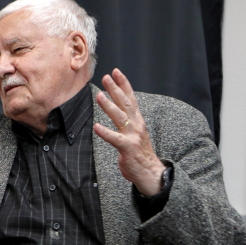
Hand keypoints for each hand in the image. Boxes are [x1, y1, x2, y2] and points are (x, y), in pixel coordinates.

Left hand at [93, 69, 166, 195]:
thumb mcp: (134, 133)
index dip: (124, 84)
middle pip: (126, 103)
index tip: (116, 72)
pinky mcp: (127, 147)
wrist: (150, 172)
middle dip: (116, 89)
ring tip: (99, 95)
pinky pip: (115, 138)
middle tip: (106, 77)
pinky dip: (105, 132)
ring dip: (109, 105)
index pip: (131, 98)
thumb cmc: (139, 153)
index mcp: (137, 120)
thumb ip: (126, 122)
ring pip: (120, 117)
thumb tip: (117, 111)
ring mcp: (132, 135)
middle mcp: (136, 125)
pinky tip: (96, 127)